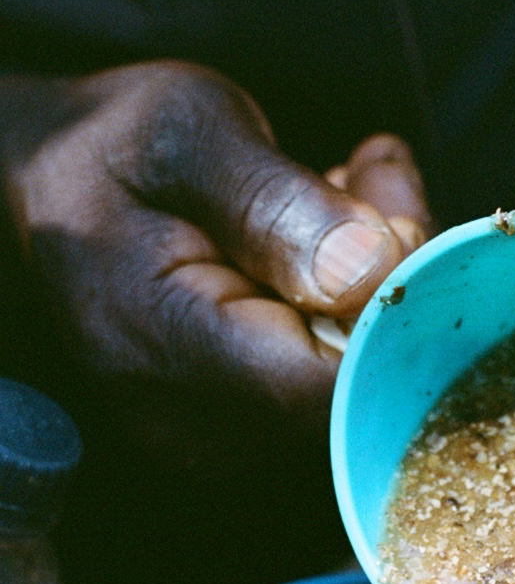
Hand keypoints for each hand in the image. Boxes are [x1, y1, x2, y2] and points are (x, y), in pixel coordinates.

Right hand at [0, 63, 431, 445]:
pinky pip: (340, 391)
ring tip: (338, 196)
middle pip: (362, 389)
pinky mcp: (246, 444)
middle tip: (369, 177)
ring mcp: (221, 452)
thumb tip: (371, 269)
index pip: (338, 377)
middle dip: (394, 278)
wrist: (51, 194)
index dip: (393, 294)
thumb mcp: (187, 131)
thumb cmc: (111, 151)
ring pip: (363, 389)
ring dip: (379, 288)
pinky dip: (356, 314)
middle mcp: (195, 432)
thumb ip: (278, 203)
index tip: (381, 197)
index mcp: (166, 354)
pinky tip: (326, 250)